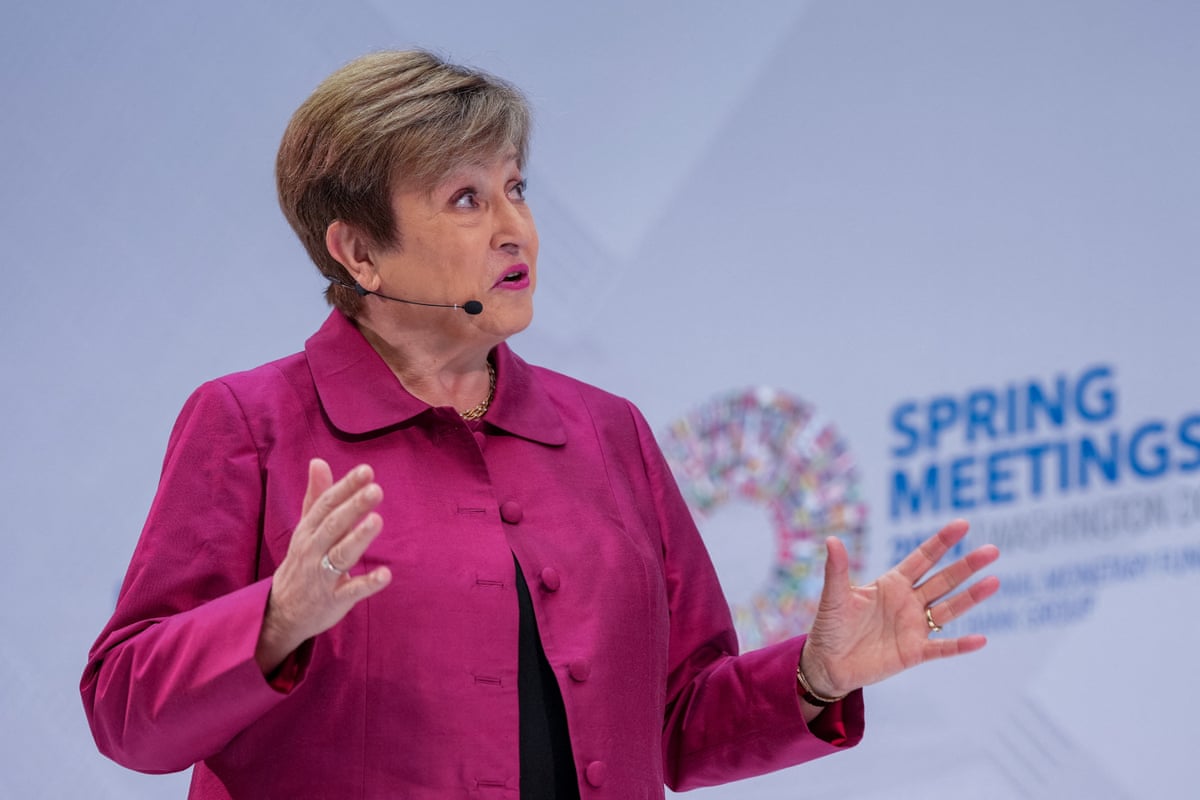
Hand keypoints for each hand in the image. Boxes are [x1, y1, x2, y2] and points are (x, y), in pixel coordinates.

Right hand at [255, 459, 391, 673]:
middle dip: (353, 507)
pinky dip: (368, 583)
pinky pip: (351, 591)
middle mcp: (313, 551)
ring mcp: (322, 576)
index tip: (366, 470)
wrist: (282, 611)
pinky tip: (386, 574)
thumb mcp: (305, 528)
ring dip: (358, 538)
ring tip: (377, 520)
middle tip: (375, 489)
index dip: (345, 487)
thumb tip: (318, 461)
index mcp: (308, 530)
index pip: (326, 504)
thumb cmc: (302, 561)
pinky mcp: (333, 600)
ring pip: (340, 555)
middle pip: (333, 526)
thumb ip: (316, 496)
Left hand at [799, 519, 999, 699]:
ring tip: (994, 581)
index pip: (922, 558)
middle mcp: (908, 602)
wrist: (827, 664)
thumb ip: (837, 570)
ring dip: (971, 596)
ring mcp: (914, 627)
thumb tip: (831, 540)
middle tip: (992, 550)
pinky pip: (942, 648)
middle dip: (966, 565)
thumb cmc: (830, 627)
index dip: (941, 542)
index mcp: (891, 584)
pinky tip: (981, 639)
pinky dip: (960, 645)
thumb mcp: (834, 597)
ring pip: (949, 608)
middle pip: (943, 580)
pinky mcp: (914, 652)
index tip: (962, 524)